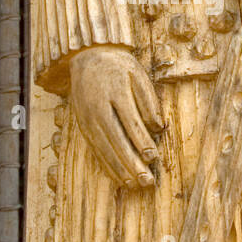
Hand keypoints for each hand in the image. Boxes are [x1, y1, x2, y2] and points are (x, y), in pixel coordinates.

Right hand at [69, 47, 163, 189]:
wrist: (86, 57)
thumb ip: (149, 100)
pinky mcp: (82, 125)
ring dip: (119, 168)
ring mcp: (87, 118)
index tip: (153, 156)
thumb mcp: (138, 74)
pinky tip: (118, 176)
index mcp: (114, 91)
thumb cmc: (118, 66)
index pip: (130, 121)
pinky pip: (95, 149)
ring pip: (103, 148)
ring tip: (133, 184)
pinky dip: (107, 164)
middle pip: (115, 139)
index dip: (141, 141)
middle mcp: (98, 107)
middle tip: (146, 180)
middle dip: (131, 162)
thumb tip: (158, 127)